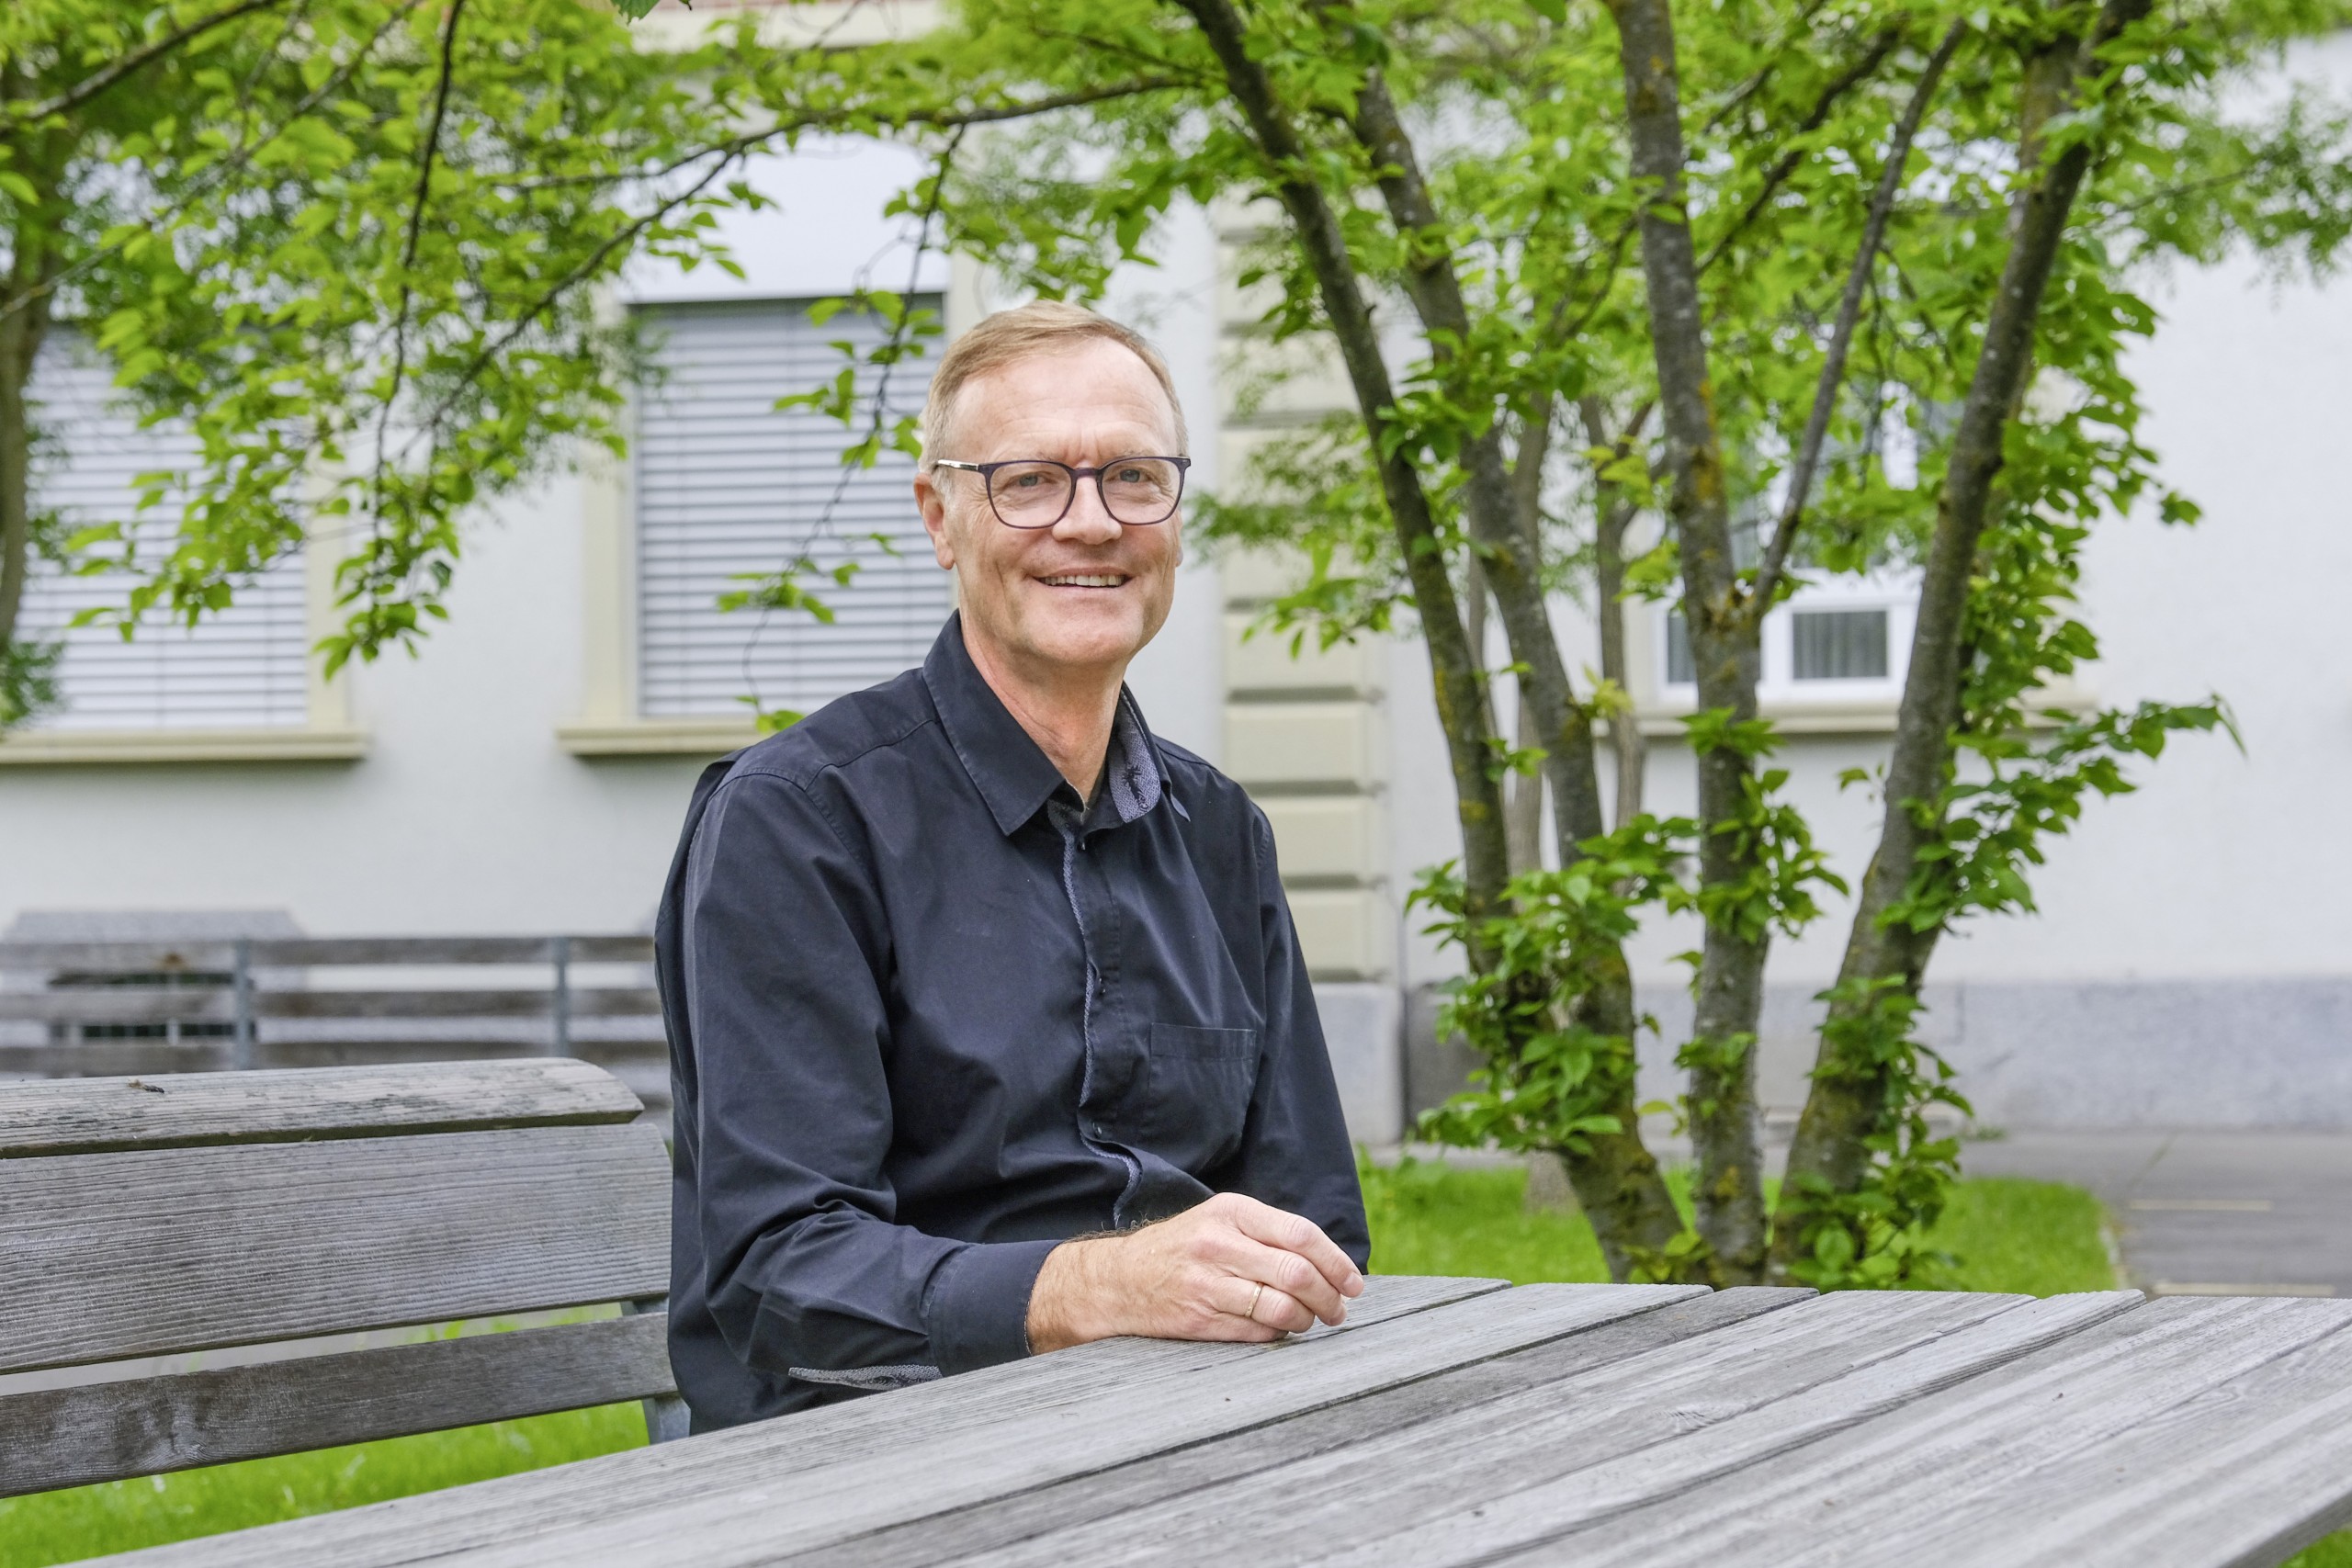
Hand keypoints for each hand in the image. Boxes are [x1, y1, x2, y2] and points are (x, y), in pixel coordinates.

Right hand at [1025, 1192, 1365, 1352]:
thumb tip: (1329, 1262)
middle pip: (1297, 1273)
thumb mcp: (1221, 1220)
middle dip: (1330, 1297)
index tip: (1354, 1283)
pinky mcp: (1200, 1320)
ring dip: (1308, 1320)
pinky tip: (1280, 1329)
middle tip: (1339, 1310)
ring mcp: (1208, 1284)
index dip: (1336, 1262)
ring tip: (1312, 1321)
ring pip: (1282, 1308)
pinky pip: (1259, 1332)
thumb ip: (1269, 1232)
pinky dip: (1279, 1334)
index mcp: (1232, 1212)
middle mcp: (1219, 1245)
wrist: (1119, 1279)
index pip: (1301, 1235)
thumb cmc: (1182, 1248)